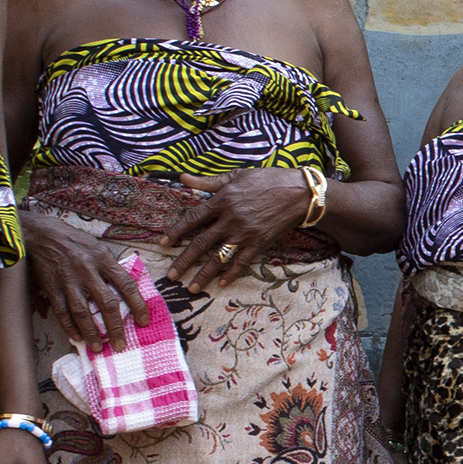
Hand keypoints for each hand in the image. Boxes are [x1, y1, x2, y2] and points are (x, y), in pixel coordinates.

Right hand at [24, 207, 139, 345]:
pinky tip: (77, 337)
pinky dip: (69, 326)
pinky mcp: (52, 287)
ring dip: (92, 332)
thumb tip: (126, 289)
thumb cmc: (74, 241)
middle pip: (106, 303)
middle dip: (115, 327)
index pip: (127, 284)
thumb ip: (111, 267)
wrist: (41, 234)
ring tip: (98, 347)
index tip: (143, 321)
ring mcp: (68, 280)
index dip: (138, 305)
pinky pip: (62, 311)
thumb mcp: (98, 247)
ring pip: (83, 312)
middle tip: (121, 344)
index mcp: (103, 259)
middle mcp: (87, 270)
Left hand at [159, 169, 313, 291]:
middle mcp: (230, 219)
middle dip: (184, 261)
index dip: (177, 231)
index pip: (193, 218)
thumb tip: (183, 178)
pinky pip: (243, 261)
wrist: (299, 192)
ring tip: (192, 287)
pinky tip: (221, 283)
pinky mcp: (260, 242)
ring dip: (204, 274)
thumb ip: (208, 181)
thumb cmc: (268, 180)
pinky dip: (231, 273)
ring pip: (219, 257)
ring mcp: (245, 233)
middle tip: (171, 276)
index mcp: (223, 200)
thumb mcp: (236, 176)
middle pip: (201, 243)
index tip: (163, 242)